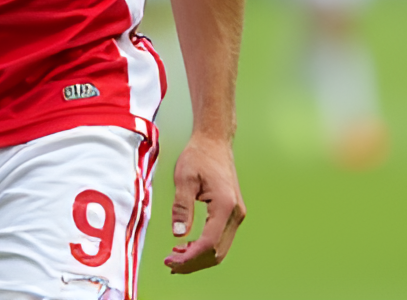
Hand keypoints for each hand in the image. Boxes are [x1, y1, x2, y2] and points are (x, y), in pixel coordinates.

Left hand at [165, 133, 244, 273]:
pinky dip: (204, 248)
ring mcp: (236, 215)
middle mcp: (236, 214)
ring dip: (198, 257)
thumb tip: (178, 234)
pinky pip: (220, 239)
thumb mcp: (184, 178)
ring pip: (220, 249)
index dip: (189, 258)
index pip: (209, 243)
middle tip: (169, 264)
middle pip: (216, 252)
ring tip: (175, 257)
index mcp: (225, 206)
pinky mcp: (232, 214)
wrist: (215, 142)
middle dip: (193, 262)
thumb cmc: (199, 156)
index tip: (170, 262)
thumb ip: (181, 207)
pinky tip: (186, 247)